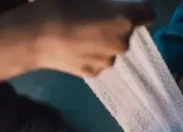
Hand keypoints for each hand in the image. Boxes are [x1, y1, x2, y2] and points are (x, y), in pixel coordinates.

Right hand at [32, 0, 154, 76]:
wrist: (34, 36)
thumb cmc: (58, 5)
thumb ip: (107, 0)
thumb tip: (110, 5)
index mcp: (124, 18)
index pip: (148, 14)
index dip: (139, 10)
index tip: (127, 8)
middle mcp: (122, 43)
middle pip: (127, 33)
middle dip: (116, 26)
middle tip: (94, 20)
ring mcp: (109, 62)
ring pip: (112, 50)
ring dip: (104, 43)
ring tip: (81, 36)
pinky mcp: (95, 74)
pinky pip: (99, 62)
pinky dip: (92, 55)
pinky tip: (75, 49)